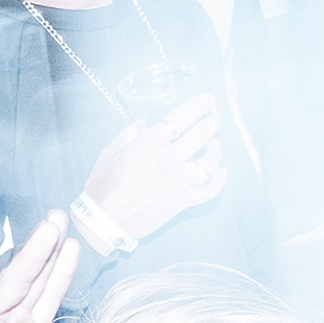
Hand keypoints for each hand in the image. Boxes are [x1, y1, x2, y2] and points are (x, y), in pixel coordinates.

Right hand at [79, 96, 224, 248]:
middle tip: (213, 116)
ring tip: (214, 143)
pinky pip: (210, 190)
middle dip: (212, 121)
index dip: (199, 105)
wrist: (104, 222)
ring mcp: (178, 182)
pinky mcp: (182, 201)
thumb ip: (128, 134)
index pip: (182, 117)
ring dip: (216, 149)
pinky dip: (219, 180)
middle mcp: (168, 159)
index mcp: (150, 143)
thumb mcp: (109, 152)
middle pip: (202, 134)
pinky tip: (221, 172)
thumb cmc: (102, 187)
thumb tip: (142, 122)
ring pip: (211, 161)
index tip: (207, 100)